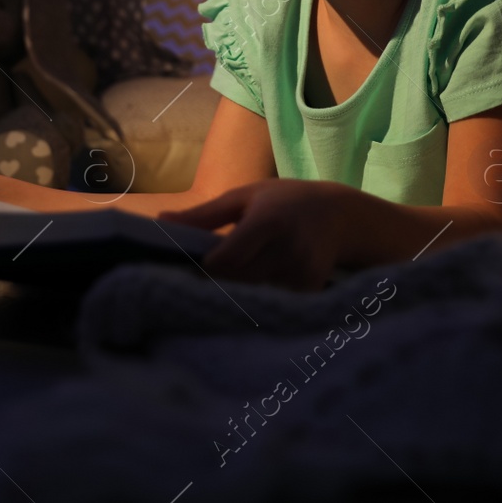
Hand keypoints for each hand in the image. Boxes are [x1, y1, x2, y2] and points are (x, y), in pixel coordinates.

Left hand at [159, 179, 354, 291]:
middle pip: (237, 283)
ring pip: (253, 298)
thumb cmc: (284, 201)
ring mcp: (302, 274)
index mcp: (267, 222)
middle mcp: (287, 250)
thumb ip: (203, 215)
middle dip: (214, 287)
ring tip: (220, 292)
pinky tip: (248, 298)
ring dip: (234, 297)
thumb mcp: (244, 197)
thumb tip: (160, 222)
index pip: (225, 260)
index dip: (204, 270)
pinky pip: (272, 305)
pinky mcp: (310, 291)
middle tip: (193, 287)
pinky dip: (257, 303)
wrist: (341, 216)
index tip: (187, 270)